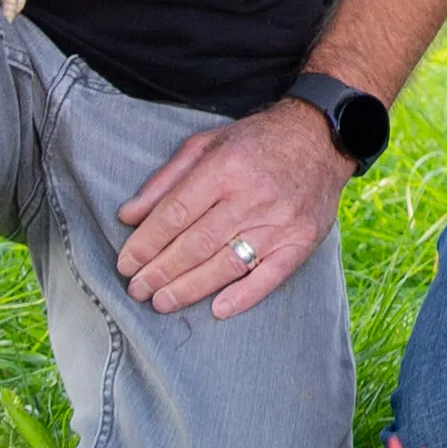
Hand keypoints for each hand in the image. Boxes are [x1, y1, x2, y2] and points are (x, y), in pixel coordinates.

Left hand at [116, 100, 352, 320]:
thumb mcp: (206, 144)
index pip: (176, 213)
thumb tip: (128, 216)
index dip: (146, 243)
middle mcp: (253, 196)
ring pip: (228, 263)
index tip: (126, 263)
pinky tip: (218, 309)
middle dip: (161, 271)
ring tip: (162, 302)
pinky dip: (244, 296)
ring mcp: (280, 221)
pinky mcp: (301, 240)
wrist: (320, 138)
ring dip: (190, 288)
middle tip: (137, 289)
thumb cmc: (255, 142)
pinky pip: (271, 275)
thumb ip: (165, 180)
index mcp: (225, 167)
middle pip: (197, 243)